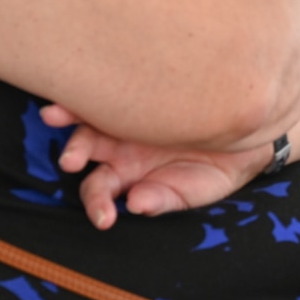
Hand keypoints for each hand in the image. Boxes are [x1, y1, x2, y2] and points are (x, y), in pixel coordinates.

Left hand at [45, 105, 273, 229]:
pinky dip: (94, 90)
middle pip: (84, 149)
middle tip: (70, 161)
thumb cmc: (216, 168)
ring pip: (90, 116)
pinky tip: (87, 82)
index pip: (97, 188)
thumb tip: (136, 204)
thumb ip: (164, 198)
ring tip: (55, 115)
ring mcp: (126, 115)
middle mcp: (118, 144)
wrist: (245, 133)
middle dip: (73, 154)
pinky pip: (113, 89)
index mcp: (127, 174)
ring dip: (70, 117)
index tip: (106, 217)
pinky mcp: (139, 89)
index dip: (97, 203)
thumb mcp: (193, 190)